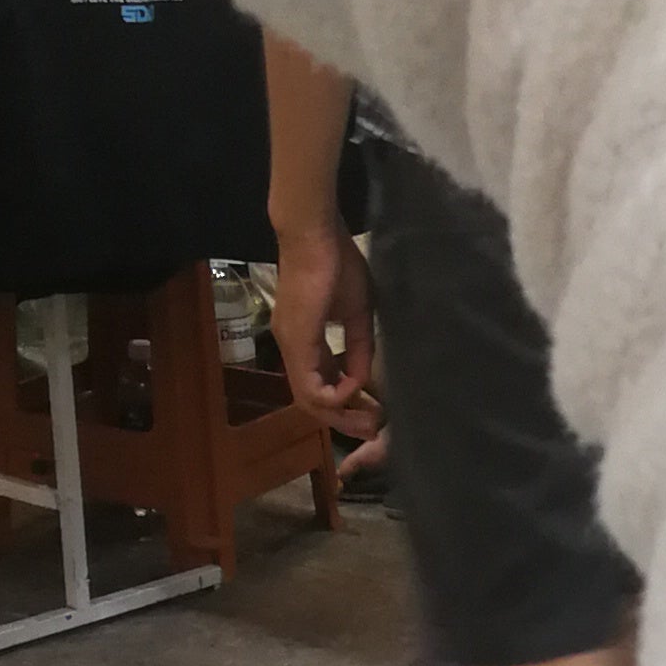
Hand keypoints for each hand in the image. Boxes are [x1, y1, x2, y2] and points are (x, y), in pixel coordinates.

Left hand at [268, 214, 378, 435]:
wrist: (316, 235)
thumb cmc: (337, 264)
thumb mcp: (358, 313)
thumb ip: (359, 347)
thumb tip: (363, 379)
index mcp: (306, 340)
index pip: (322, 384)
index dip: (348, 402)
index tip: (375, 409)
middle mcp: (292, 348)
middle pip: (313, 401)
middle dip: (345, 420)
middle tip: (374, 430)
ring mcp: (290, 346)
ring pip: (309, 400)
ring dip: (340, 415)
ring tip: (369, 421)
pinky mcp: (296, 342)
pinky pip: (310, 386)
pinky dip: (334, 396)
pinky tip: (356, 391)